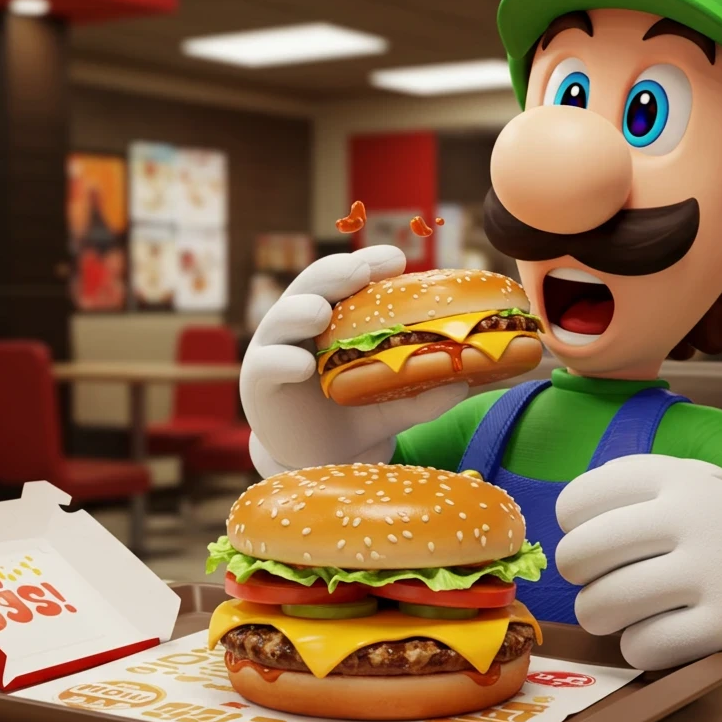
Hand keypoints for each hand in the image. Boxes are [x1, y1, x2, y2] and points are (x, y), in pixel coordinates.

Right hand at [241, 245, 467, 474]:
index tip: (397, 259)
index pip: (350, 278)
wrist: (322, 463)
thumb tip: (462, 383)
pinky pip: (266, 364)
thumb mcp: (394, 406)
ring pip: (282, 317)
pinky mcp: (259, 382)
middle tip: (360, 269)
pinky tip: (302, 366)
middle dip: (336, 273)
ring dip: (300, 310)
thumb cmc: (355, 417)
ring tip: (319, 313)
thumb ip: (422, 396)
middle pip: (313, 285)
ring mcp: (277, 349)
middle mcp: (304, 324)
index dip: (370, 264)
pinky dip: (283, 361)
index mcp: (336, 316)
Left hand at [555, 454, 721, 669]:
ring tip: (609, 609)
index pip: (578, 500)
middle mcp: (692, 517)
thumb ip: (622, 481)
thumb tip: (570, 514)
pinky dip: (636, 646)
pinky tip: (650, 634)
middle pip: (580, 553)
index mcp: (672, 476)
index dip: (571, 524)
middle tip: (589, 577)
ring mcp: (714, 571)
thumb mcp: (678, 479)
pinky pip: (644, 647)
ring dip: (596, 613)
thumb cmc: (708, 520)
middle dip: (573, 571)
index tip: (588, 533)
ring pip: (604, 605)